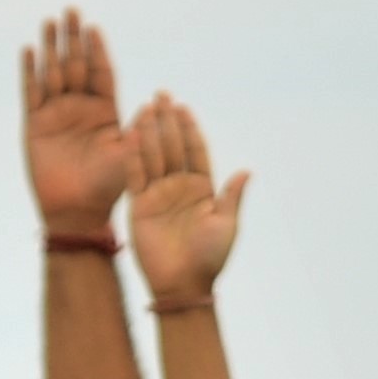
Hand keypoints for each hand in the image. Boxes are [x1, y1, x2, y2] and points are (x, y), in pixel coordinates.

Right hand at [19, 8, 131, 231]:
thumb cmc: (109, 189)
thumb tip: (158, 106)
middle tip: (72, 10)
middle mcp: (81, 108)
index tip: (94, 28)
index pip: (102, 73)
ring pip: (52, 72)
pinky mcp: (35, 124)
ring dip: (50, 47)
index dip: (98, 51)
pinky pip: (31, 93)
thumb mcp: (131, 158)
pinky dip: (30, 72)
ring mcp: (56, 113)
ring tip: (49, 21)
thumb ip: (141, 132)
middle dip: (73, 38)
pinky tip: (29, 50)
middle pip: (76, 65)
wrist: (78, 212)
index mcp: (106, 112)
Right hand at [124, 93, 247, 310]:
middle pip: (173, 147)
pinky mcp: (139, 205)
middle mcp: (179, 187)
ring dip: (149, 131)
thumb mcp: (226, 225)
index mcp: (202, 189)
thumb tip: (246, 171)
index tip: (184, 108)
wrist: (183, 284)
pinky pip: (136, 175)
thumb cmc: (209, 258)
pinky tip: (132, 133)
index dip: (190, 130)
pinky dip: (134, 155)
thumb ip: (231, 197)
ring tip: (146, 106)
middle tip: (162, 94)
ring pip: (153, 155)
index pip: (196, 152)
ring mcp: (158, 194)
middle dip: (168, 121)